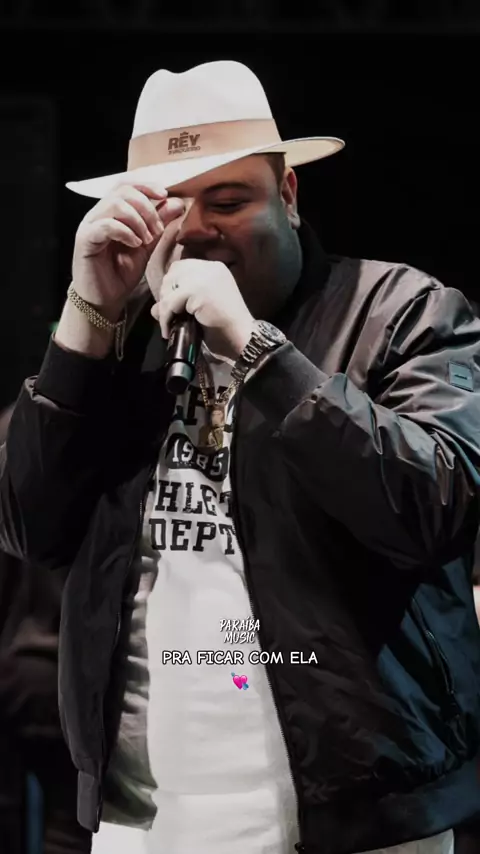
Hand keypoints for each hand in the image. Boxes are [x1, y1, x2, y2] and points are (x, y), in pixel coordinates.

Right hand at [71, 183, 184, 320]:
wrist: (104, 299)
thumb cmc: (121, 272)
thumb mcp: (146, 245)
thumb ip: (159, 224)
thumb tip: (178, 203)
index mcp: (112, 211)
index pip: (127, 184)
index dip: (146, 185)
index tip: (165, 195)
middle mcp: (98, 213)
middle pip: (123, 191)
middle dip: (146, 207)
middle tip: (157, 229)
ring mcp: (90, 225)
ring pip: (115, 204)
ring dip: (138, 220)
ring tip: (146, 239)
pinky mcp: (85, 240)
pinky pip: (106, 225)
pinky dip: (125, 231)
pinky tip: (135, 244)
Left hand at [151, 258, 254, 361]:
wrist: (240, 334)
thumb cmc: (225, 323)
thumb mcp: (200, 308)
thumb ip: (180, 302)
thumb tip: (154, 309)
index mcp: (214, 268)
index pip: (183, 266)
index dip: (173, 283)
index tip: (171, 302)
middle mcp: (209, 267)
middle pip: (173, 272)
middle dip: (166, 293)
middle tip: (168, 314)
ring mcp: (203, 277)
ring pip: (169, 287)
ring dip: (164, 307)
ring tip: (168, 323)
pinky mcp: (197, 291)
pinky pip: (170, 303)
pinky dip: (166, 317)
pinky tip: (168, 329)